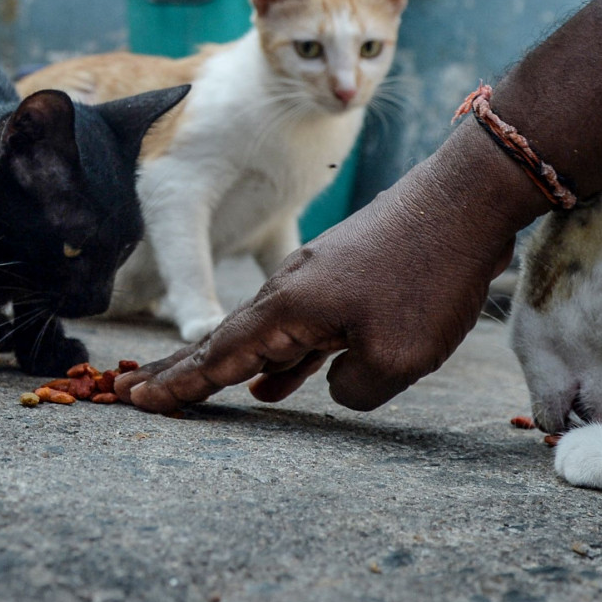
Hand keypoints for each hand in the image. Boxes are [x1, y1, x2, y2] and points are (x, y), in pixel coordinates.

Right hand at [116, 129, 533, 411]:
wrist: (467, 202)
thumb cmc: (430, 279)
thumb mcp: (394, 360)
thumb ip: (352, 391)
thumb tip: (337, 385)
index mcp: (289, 307)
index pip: (220, 355)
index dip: (180, 384)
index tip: (136, 399)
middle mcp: (292, 288)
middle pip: (226, 338)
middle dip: (182, 368)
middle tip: (134, 389)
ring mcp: (319, 279)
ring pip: (263, 333)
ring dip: (229, 365)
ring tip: (194, 388)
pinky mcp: (348, 277)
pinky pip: (300, 328)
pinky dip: (280, 358)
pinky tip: (276, 385)